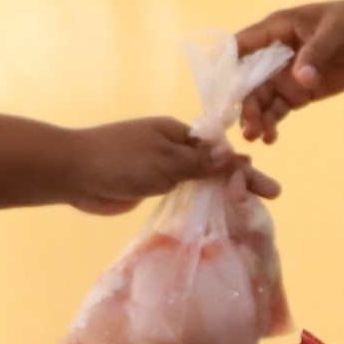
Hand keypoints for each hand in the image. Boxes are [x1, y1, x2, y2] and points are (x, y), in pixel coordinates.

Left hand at [62, 118, 276, 215]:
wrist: (72, 172)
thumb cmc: (118, 160)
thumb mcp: (163, 162)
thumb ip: (198, 163)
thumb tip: (232, 154)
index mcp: (177, 133)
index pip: (219, 150)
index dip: (242, 169)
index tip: (261, 189)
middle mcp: (172, 147)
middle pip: (214, 163)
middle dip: (242, 178)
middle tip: (272, 194)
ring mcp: (159, 166)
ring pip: (199, 178)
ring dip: (222, 189)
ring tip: (248, 205)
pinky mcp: (147, 185)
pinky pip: (181, 191)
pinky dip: (199, 198)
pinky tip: (212, 210)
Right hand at [235, 4, 343, 141]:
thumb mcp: (336, 33)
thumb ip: (317, 54)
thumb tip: (302, 78)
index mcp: (274, 30)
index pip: (242, 44)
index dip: (228, 64)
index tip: (219, 88)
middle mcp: (270, 55)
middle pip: (247, 79)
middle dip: (243, 102)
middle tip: (246, 126)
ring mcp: (281, 77)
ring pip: (259, 99)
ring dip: (254, 117)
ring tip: (255, 137)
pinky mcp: (293, 94)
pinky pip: (276, 110)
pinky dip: (271, 124)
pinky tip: (270, 139)